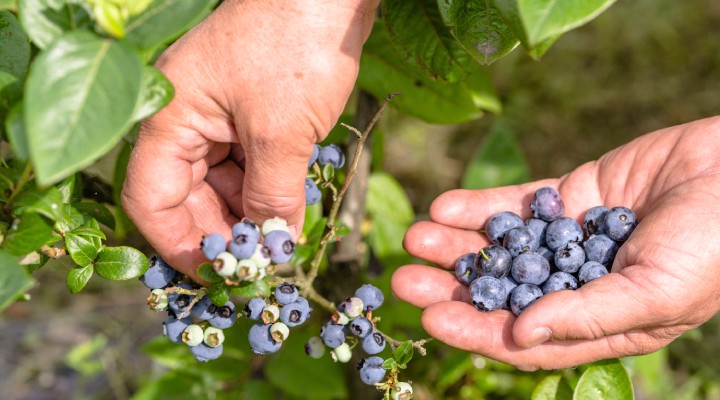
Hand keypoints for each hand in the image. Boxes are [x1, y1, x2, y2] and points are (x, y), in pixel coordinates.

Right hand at [122, 0, 377, 280]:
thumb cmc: (297, 47)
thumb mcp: (282, 132)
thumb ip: (271, 197)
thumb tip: (270, 249)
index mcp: (171, 119)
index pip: (151, 199)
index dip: (179, 245)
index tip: (216, 277)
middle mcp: (187, 119)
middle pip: (187, 196)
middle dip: (221, 233)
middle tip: (257, 267)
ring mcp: (220, 114)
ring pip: (220, 183)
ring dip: (246, 215)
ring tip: (278, 243)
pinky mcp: (251, 112)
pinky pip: (247, 163)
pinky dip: (264, 190)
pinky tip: (287, 211)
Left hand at [391, 116, 719, 369]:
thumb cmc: (715, 245)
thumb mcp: (657, 292)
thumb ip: (589, 315)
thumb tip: (520, 334)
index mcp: (598, 324)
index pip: (524, 339)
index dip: (476, 332)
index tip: (431, 320)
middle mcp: (575, 285)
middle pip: (500, 293)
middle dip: (451, 288)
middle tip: (404, 280)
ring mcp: (568, 239)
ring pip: (500, 247)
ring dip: (456, 245)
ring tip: (413, 238)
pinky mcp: (568, 197)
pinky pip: (517, 203)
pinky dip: (482, 205)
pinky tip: (445, 206)